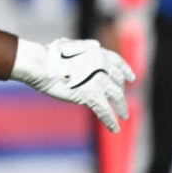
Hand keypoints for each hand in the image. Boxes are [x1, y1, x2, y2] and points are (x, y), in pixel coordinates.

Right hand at [9, 38, 133, 131]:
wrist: (40, 64)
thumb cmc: (48, 54)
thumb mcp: (68, 44)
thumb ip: (83, 46)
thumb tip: (95, 44)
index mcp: (97, 53)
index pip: (117, 62)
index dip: (125, 71)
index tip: (131, 78)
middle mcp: (102, 66)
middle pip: (117, 82)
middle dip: (121, 92)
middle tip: (122, 101)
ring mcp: (98, 81)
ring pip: (117, 97)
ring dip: (121, 108)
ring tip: (124, 116)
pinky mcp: (92, 95)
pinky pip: (105, 111)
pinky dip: (110, 121)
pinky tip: (114, 128)